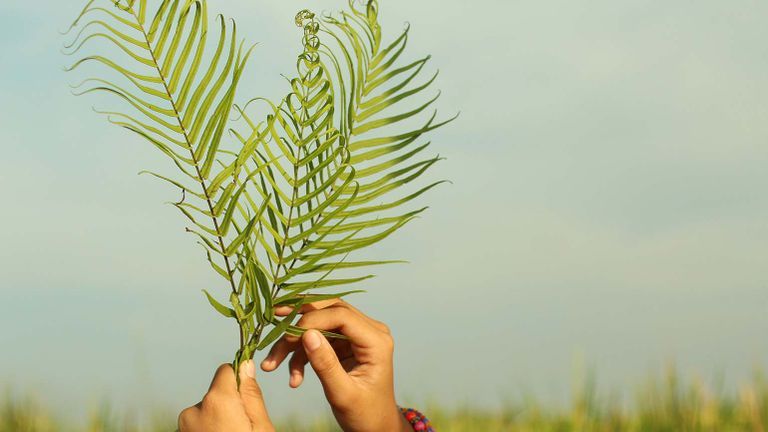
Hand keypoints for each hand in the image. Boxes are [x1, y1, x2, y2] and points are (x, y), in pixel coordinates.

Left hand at [178, 361, 274, 431]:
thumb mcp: (261, 427)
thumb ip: (252, 394)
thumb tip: (246, 365)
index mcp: (217, 401)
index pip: (226, 370)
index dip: (240, 382)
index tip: (247, 400)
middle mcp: (193, 410)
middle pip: (217, 394)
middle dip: (229, 406)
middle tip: (241, 428)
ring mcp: (183, 426)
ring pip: (207, 411)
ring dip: (217, 420)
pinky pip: (197, 425)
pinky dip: (207, 430)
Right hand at [261, 300, 410, 431]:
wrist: (375, 427)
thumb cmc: (365, 414)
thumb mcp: (343, 393)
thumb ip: (326, 364)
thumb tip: (307, 334)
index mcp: (376, 341)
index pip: (341, 315)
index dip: (312, 320)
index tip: (287, 335)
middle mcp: (369, 331)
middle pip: (329, 310)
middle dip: (298, 319)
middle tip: (273, 318)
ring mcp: (357, 337)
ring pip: (319, 325)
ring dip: (294, 343)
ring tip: (271, 365)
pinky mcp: (346, 345)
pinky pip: (318, 340)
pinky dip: (301, 356)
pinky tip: (294, 378)